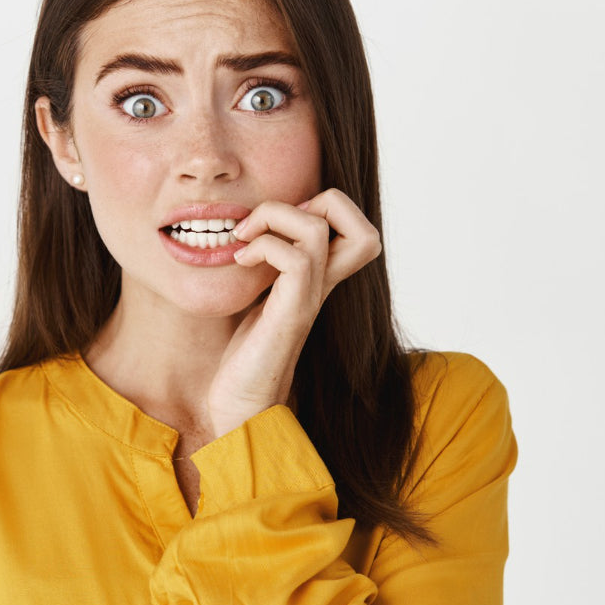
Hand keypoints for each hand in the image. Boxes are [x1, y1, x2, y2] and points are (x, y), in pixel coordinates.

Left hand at [205, 188, 381, 436]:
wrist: (241, 403)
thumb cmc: (245, 354)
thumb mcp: (260, 296)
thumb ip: (269, 266)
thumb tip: (249, 227)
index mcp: (321, 278)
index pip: (360, 229)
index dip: (327, 206)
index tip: (283, 221)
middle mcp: (325, 286)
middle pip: (364, 227)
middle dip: (318, 201)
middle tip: (272, 222)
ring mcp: (310, 297)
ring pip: (318, 227)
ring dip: (274, 215)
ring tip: (246, 236)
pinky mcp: (292, 311)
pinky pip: (292, 256)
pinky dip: (261, 245)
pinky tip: (240, 261)